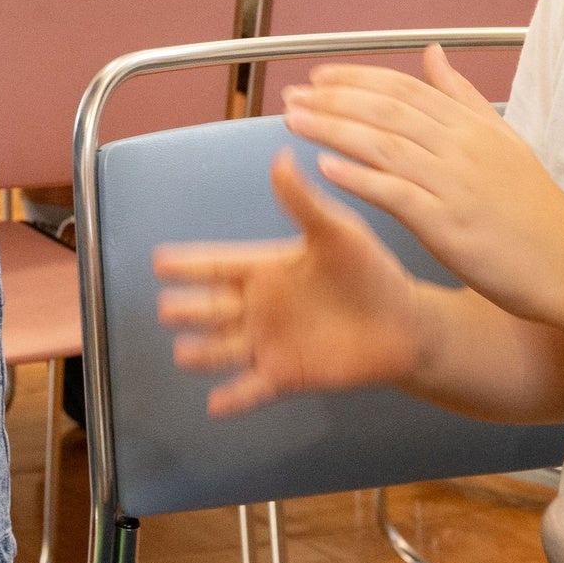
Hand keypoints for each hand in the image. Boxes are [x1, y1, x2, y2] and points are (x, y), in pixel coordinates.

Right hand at [154, 156, 431, 415]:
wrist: (404, 324)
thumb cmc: (371, 272)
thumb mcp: (337, 231)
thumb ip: (304, 202)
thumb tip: (281, 157)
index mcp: (266, 269)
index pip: (216, 265)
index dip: (188, 264)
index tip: (158, 260)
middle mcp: (260, 307)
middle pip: (210, 308)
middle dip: (186, 308)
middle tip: (165, 308)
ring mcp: (269, 343)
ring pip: (221, 349)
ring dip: (201, 353)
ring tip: (182, 355)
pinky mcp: (286, 375)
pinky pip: (251, 389)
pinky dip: (232, 398)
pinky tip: (214, 404)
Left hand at [283, 49, 563, 319]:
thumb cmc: (533, 207)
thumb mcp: (502, 139)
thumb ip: (461, 96)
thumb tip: (431, 52)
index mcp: (470, 126)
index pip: (404, 90)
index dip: (356, 79)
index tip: (318, 77)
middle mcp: (461, 147)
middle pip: (386, 112)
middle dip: (333, 100)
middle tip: (291, 95)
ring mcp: (455, 185)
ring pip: (384, 146)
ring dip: (333, 130)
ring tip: (293, 120)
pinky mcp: (450, 225)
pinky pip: (398, 195)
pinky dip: (360, 178)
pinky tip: (326, 168)